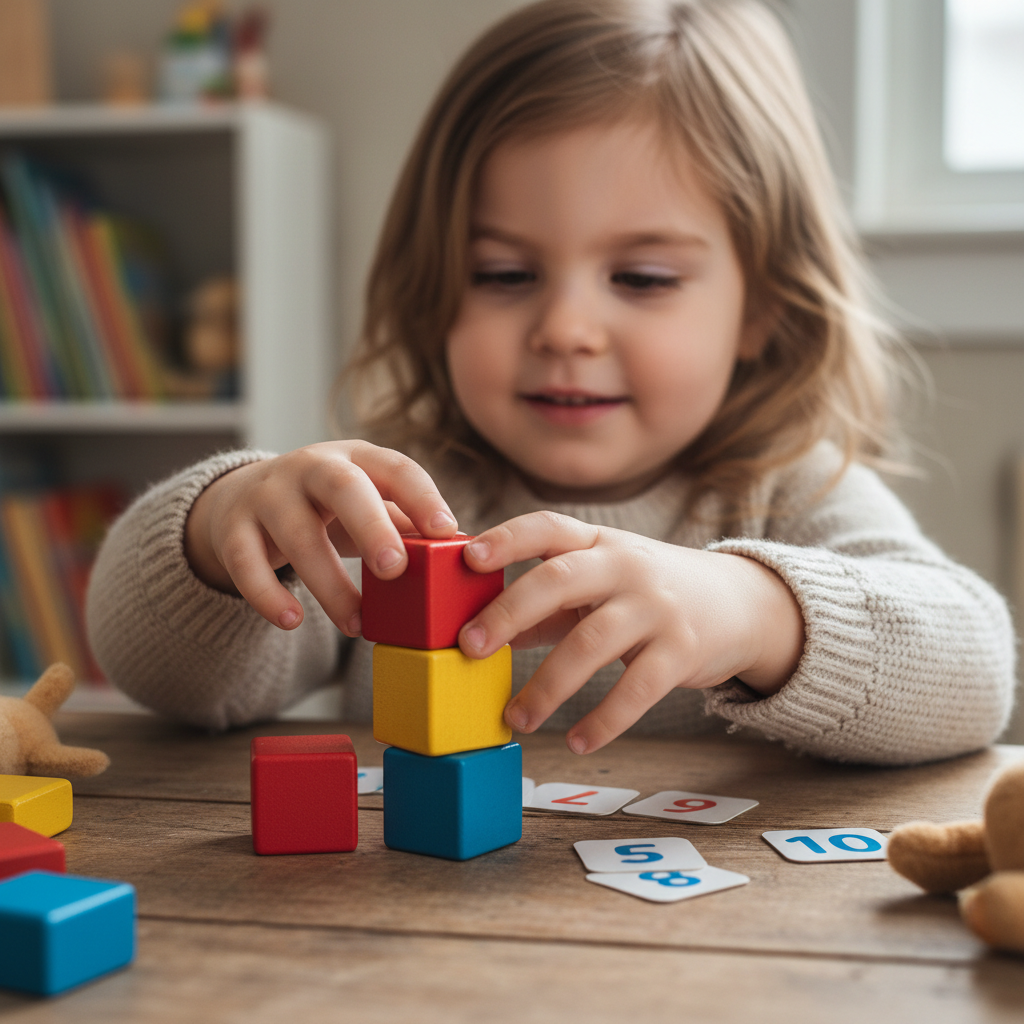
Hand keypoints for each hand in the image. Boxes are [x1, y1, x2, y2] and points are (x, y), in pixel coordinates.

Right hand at [184, 441, 457, 633]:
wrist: (244, 498)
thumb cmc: (327, 508)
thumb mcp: (368, 504)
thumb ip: (407, 524)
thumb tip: (462, 554)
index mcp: (357, 459)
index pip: (396, 468)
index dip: (422, 497)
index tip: (447, 531)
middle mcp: (311, 468)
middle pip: (344, 489)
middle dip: (372, 526)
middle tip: (394, 569)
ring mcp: (268, 495)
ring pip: (296, 534)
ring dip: (329, 583)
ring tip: (357, 625)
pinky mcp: (233, 528)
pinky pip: (245, 561)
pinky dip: (267, 594)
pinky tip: (292, 621)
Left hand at [457, 512, 803, 753]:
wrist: (738, 603)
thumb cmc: (647, 593)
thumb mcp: (600, 582)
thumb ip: (546, 604)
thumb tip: (481, 632)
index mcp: (597, 543)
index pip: (547, 528)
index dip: (507, 538)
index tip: (469, 555)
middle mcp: (626, 565)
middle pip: (560, 580)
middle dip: (509, 611)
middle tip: (469, 647)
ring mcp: (656, 606)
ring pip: (592, 643)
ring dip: (547, 685)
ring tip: (517, 718)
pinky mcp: (682, 650)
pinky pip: (636, 689)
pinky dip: (603, 720)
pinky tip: (576, 741)